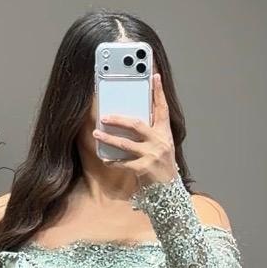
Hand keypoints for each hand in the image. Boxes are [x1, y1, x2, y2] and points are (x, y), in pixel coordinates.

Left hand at [92, 71, 179, 187]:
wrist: (169, 191)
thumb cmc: (162, 165)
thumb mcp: (162, 145)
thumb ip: (150, 133)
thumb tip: (131, 120)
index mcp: (164, 133)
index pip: (162, 108)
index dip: (159, 92)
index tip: (154, 76)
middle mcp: (159, 141)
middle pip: (136, 125)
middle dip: (118, 120)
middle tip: (104, 116)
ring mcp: (152, 155)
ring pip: (125, 144)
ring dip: (109, 139)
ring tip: (96, 134)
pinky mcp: (143, 169)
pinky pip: (123, 163)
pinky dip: (113, 161)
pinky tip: (105, 158)